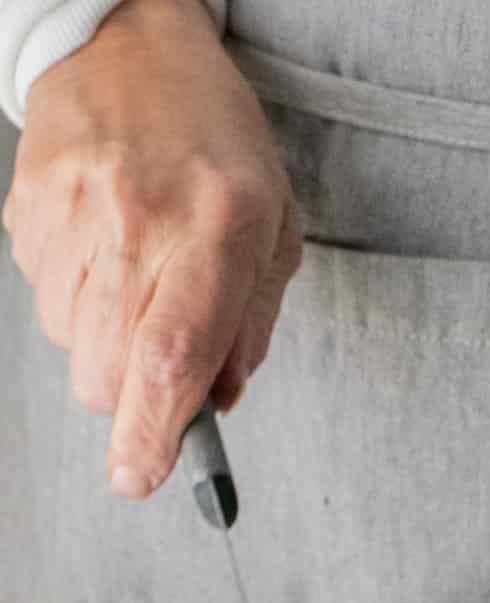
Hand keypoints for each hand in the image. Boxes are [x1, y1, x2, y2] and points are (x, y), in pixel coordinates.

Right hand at [2, 0, 300, 497]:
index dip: (153, 433)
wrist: (125, 43)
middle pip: (106, 373)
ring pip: (71, 349)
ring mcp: (72, 215)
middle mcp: (138, 223)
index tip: (140, 479)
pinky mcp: (26, 212)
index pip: (171, 356)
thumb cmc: (214, 145)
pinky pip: (44, 303)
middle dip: (130, 397)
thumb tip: (218, 405)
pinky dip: (75, 301)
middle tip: (158, 355)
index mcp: (215, 229)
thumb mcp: (271, 229)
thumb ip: (252, 326)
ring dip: (103, 344)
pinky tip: (102, 250)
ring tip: (135, 276)